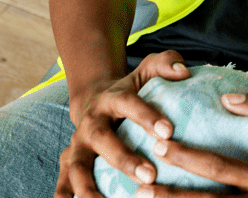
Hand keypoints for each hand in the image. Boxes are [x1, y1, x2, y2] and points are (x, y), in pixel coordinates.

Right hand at [54, 50, 191, 197]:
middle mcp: (91, 122)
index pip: (129, 104)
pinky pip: (62, 183)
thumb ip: (166, 64)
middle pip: (103, 139)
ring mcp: (77, 144)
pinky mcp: (68, 162)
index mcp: (112, 98)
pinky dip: (65, 197)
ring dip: (89, 187)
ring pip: (78, 166)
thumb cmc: (132, 89)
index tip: (168, 131)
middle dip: (124, 159)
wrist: (95, 100)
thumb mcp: (147, 71)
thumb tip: (184, 71)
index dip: (146, 116)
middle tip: (150, 175)